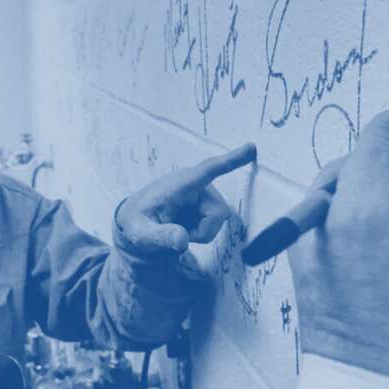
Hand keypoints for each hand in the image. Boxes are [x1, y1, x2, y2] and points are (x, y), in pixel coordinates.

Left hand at [115, 143, 256, 257]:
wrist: (137, 221)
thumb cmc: (137, 223)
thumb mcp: (142, 234)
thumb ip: (160, 237)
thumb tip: (182, 240)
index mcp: (179, 184)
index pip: (208, 170)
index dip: (231, 161)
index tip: (251, 148)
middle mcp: (195, 184)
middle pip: (218, 213)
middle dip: (202, 231)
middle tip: (176, 233)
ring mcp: (203, 192)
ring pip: (219, 220)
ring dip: (201, 231)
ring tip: (178, 227)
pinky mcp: (207, 201)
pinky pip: (216, 222)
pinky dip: (202, 231)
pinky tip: (185, 225)